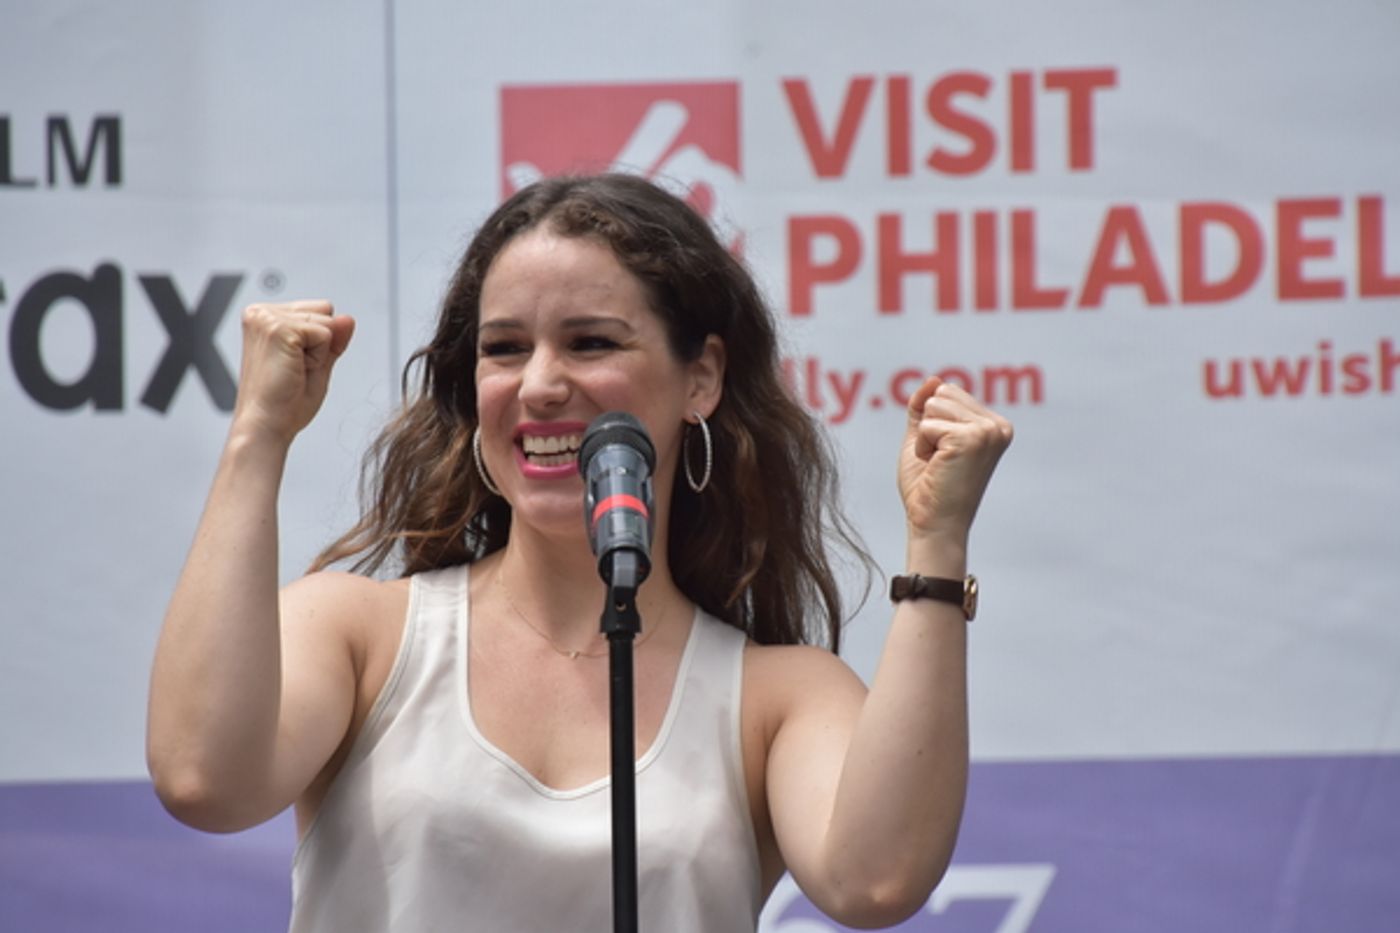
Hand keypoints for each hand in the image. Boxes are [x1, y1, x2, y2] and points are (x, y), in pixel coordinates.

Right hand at [231, 300, 354, 443]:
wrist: (265, 426)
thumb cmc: (284, 402)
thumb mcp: (317, 364)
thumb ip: (333, 339)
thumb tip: (348, 318)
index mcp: (264, 317)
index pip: (318, 311)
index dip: (319, 342)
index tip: (294, 365)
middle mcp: (260, 313)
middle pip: (324, 311)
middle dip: (320, 344)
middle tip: (293, 370)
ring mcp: (266, 318)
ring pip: (326, 322)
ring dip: (319, 353)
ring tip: (292, 371)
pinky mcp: (277, 328)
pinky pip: (325, 334)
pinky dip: (318, 358)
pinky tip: (293, 370)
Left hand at [897, 377, 1012, 545]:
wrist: (933, 524)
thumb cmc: (928, 488)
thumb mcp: (924, 439)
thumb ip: (925, 409)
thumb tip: (932, 379)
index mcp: (994, 425)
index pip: (949, 391)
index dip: (932, 421)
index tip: (943, 454)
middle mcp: (998, 426)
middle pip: (942, 392)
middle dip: (928, 425)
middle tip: (939, 460)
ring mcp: (988, 432)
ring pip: (934, 404)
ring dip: (925, 436)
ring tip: (938, 463)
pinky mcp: (972, 439)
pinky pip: (928, 424)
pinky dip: (923, 446)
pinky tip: (937, 467)